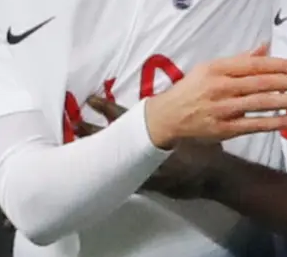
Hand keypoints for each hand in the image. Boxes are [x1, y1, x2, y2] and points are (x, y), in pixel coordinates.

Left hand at [85, 97, 223, 199]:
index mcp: (153, 133)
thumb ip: (179, 118)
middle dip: (91, 131)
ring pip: (114, 162)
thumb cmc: (206, 149)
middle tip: (72, 122)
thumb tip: (170, 102)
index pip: (124, 116)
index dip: (107, 108)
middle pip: (111, 139)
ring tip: (76, 150)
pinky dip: (113, 180)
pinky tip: (98, 181)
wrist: (214, 175)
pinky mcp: (149, 187)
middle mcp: (144, 150)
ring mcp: (144, 170)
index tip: (91, 99)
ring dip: (96, 156)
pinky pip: (127, 182)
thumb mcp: (192, 127)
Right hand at [143, 44, 286, 148]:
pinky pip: (256, 125)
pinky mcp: (225, 129)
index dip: (281, 66)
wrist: (167, 116)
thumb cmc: (192, 89)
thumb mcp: (210, 67)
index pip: (256, 65)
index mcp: (219, 68)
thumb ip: (240, 60)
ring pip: (263, 103)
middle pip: (263, 83)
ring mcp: (224, 109)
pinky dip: (278, 122)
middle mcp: (221, 87)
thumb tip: (265, 47)